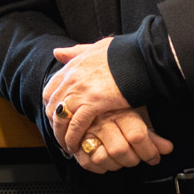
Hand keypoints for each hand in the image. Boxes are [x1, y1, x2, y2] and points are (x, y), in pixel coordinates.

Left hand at [42, 36, 130, 153]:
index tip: (58, 117)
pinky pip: (76, 125)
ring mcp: (81, 90)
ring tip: (67, 146)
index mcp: (72, 66)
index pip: (50, 90)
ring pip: (61, 118)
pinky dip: (73, 138)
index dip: (51, 106)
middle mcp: (72, 78)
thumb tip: (57, 52)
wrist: (142, 57)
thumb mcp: (96, 47)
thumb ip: (76, 51)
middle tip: (62, 135)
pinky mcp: (93, 102)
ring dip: (61, 135)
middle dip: (55, 123)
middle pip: (52, 106)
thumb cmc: (124, 52)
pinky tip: (76, 146)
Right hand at [71, 107, 173, 173]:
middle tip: (138, 158)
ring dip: (116, 165)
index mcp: (118, 111)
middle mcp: (101, 120)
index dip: (149, 151)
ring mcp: (86, 131)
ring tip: (123, 160)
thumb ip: (152, 134)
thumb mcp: (138, 113)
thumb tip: (167, 149)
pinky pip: (87, 162)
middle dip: (133, 160)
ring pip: (102, 158)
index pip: (137, 136)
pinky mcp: (75, 141)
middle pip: (120, 150)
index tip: (154, 157)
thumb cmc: (117, 105)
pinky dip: (100, 167)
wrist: (88, 92)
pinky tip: (108, 162)